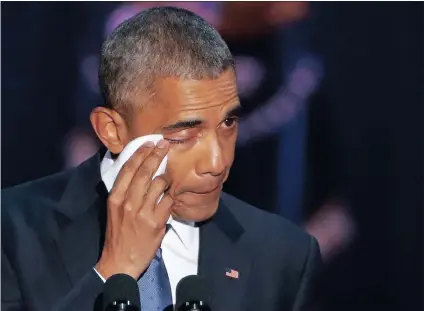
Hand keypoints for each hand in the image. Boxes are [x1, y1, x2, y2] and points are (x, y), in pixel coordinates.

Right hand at [95, 140, 172, 279]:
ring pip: (160, 184)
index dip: (140, 154)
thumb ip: (125, 192)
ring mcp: (143, 212)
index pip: (128, 169)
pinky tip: (170, 197)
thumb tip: (139, 173)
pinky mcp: (156, 222)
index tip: (148, 143)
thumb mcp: (114, 211)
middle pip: (145, 172)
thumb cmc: (118, 235)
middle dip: (156, 155)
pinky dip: (170, 197)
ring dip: (166, 178)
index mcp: (115, 198)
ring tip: (168, 177)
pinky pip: (168, 201)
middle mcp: (128, 202)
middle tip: (165, 145)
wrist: (120, 261)